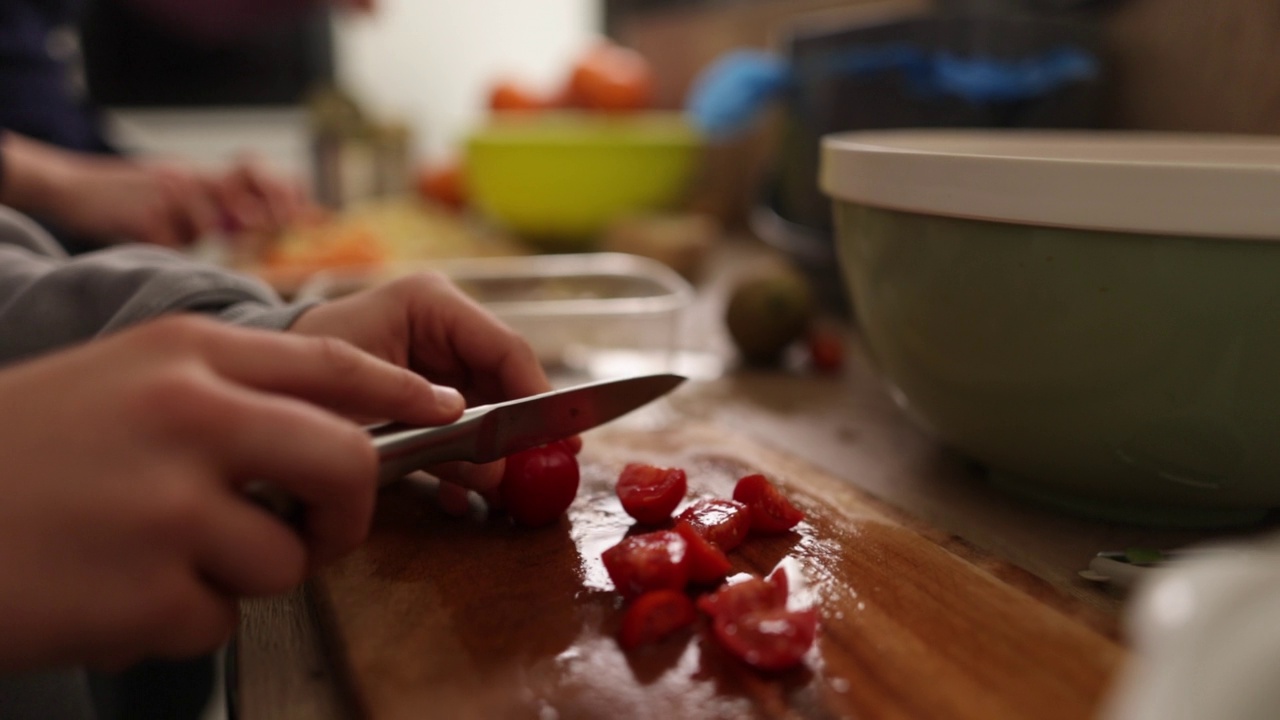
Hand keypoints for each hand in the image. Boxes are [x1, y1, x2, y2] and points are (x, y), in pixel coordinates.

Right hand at [0, 133, 312, 247]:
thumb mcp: (182, 196)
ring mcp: (169, 193)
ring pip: (209, 222)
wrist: (75, 189)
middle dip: (268, 208)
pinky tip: (142, 231)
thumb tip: (267, 230)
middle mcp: (192, 177)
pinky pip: (173, 243)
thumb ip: (219, 209)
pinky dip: (163, 245)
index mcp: (204, 174)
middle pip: (246, 186)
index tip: (317, 217)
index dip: (289, 193)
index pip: (259, 175)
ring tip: (172, 223)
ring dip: (200, 233)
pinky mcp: (146, 215)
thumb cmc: (135, 202)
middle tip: (272, 228)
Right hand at [0, 315, 461, 671]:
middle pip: (348, 460)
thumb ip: (220, 392)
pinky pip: (219, 619)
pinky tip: (114, 593)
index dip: (402, 388)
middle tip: (322, 529)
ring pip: (288, 558)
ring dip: (240, 574)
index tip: (446, 409)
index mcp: (182, 355)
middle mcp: (189, 417)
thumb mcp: (115, 382)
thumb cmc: (14, 454)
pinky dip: (181, 619)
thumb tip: (326, 426)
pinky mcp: (148, 591)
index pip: (332, 362)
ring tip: (155, 558)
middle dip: (351, 508)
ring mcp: (170, 505)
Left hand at [288, 272, 571, 513]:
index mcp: (431, 304)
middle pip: (504, 385)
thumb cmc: (299, 378)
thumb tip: (499, 474)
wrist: (256, 390)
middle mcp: (443, 328)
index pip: (506, 349)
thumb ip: (439, 437)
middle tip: (539, 477)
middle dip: (519, 436)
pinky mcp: (425, 399)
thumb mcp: (369, 404)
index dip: (539, 397)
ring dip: (494, 459)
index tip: (563, 438)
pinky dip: (465, 468)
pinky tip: (463, 499)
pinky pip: (463, 432)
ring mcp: (436, 364)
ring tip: (502, 496)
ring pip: (489, 414)